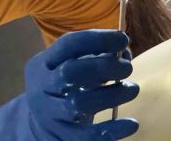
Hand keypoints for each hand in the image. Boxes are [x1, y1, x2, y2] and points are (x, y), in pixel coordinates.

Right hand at [25, 29, 139, 139]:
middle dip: (103, 67)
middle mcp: (41, 88)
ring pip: (79, 104)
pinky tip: (132, 123)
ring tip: (133, 89)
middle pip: (70, 73)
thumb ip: (94, 57)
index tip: (123, 39)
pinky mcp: (62, 138)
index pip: (69, 44)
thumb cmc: (61, 89)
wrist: (38, 127)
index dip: (98, 39)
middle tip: (128, 68)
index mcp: (43, 64)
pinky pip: (88, 136)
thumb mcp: (68, 68)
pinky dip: (112, 130)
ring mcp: (49, 115)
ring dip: (112, 95)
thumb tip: (125, 53)